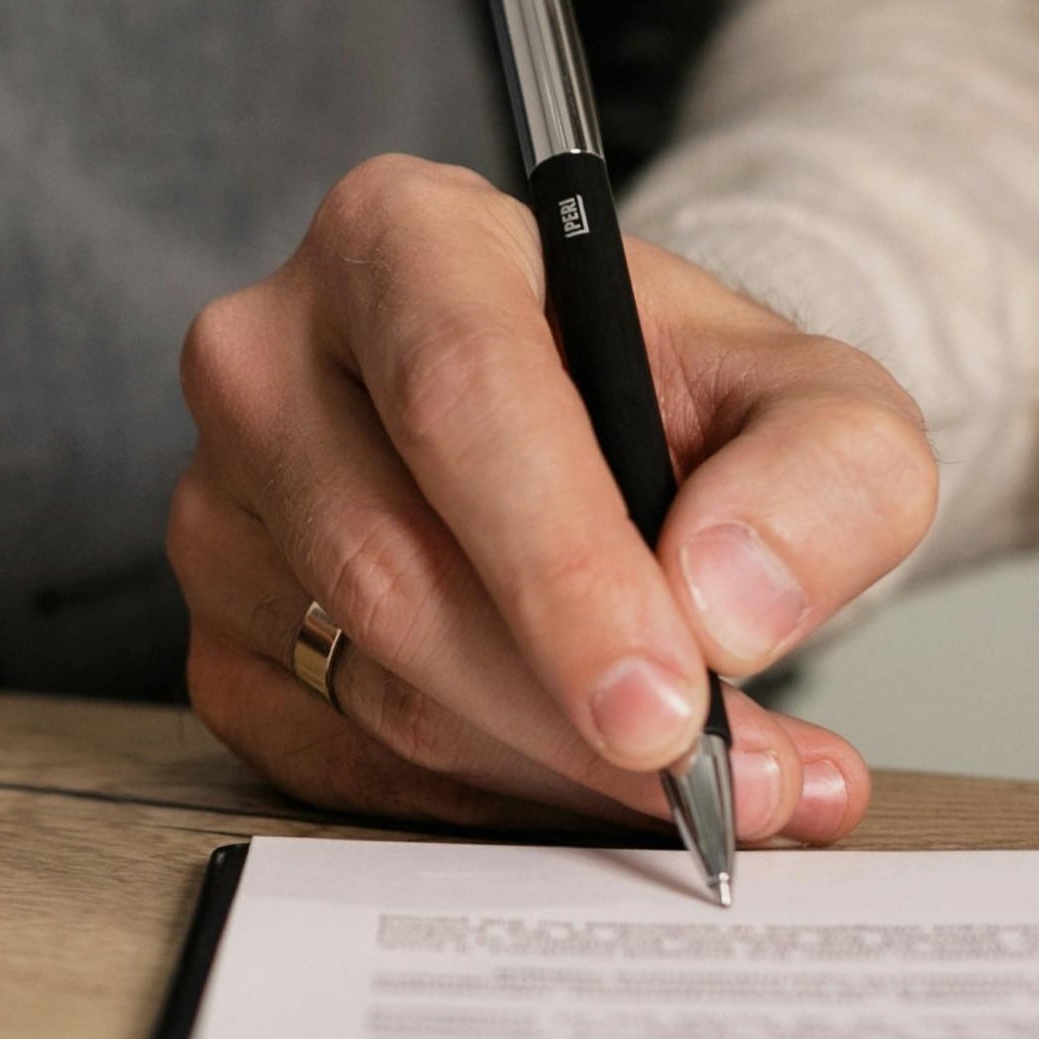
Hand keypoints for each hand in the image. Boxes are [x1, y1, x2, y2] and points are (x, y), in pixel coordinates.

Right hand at [173, 156, 938, 842]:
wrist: (604, 439)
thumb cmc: (682, 403)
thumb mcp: (816, 401)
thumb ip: (823, 475)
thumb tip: (725, 605)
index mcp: (400, 236)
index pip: (460, 396)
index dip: (562, 567)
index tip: (665, 704)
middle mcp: (271, 355)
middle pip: (393, 565)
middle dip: (568, 711)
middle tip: (722, 784)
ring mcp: (220, 504)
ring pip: (373, 685)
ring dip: (551, 767)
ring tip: (708, 784)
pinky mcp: (216, 636)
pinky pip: (341, 764)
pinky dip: (486, 802)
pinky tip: (587, 779)